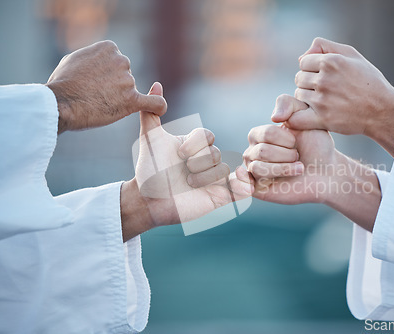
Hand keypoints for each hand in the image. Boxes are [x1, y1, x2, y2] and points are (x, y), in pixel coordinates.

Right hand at [46, 40, 166, 133]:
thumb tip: (99, 62)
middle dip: (113, 87)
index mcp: (110, 48)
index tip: (95, 83)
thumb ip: (93, 57)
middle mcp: (122, 61)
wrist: (60, 104)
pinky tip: (159, 110)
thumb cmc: (62, 84)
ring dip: (119, 99)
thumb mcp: (74, 59)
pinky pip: (155, 103)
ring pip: (130, 91)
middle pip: (125, 76)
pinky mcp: (131, 100)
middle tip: (94, 95)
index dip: (107, 75)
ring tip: (98, 104)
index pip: (117, 62)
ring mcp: (128, 80)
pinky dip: (158, 107)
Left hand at [121, 83, 251, 240]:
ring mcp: (215, 178)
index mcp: (195, 145)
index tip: (178, 153)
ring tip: (190, 184)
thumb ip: (152, 113)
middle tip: (183, 173)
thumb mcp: (149, 140)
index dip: (195, 143)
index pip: (206, 135)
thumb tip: (156, 85)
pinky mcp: (221, 196)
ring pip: (223, 170)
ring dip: (206, 177)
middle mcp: (206, 159)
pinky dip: (244, 186)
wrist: (148, 200)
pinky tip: (235, 186)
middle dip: (198, 162)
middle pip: (215, 153)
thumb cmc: (149, 171)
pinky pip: (242, 189)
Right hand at [245, 95, 336, 204]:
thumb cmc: (316, 145)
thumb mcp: (305, 116)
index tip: (297, 142)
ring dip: (285, 168)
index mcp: (260, 135)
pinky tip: (255, 185)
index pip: (266, 133)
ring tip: (298, 168)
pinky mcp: (257, 189)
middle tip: (298, 157)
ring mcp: (253, 171)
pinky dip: (246, 182)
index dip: (287, 139)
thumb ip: (288, 104)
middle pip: (263, 151)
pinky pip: (247, 183)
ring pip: (259, 168)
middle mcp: (253, 152)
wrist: (328, 172)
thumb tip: (273, 117)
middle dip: (288, 155)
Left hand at [273, 37, 393, 155]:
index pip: (303, 62)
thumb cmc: (369, 82)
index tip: (324, 75)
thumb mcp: (352, 55)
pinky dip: (299, 117)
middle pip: (299, 78)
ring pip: (299, 95)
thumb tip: (300, 57)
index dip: (312, 68)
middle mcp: (324, 80)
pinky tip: (310, 115)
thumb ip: (325, 47)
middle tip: (325, 89)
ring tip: (324, 100)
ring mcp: (322, 100)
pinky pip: (297, 118)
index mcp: (331, 62)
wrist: (383, 111)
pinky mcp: (322, 119)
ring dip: (307, 98)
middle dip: (309, 82)